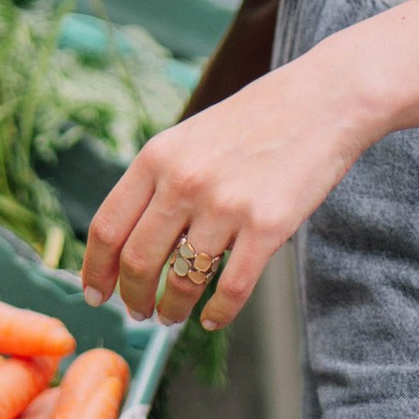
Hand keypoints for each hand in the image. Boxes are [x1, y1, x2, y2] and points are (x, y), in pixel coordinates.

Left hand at [82, 0, 418, 326]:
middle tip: (137, 312)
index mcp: (157, 157)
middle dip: (132, 298)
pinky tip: (213, 318)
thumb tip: (129, 238)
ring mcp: (226, 206)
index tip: (93, 293)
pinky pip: (230, 288)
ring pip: (181, 281)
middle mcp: (184, 182)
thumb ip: (160, 180)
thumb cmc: (259, 119)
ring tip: (172, 316)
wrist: (325, 100)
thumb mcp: (192, 137)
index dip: (94, 270)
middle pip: (137, 262)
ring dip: (171, 309)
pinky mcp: (268, 226)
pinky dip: (217, 313)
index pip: (107, 227)